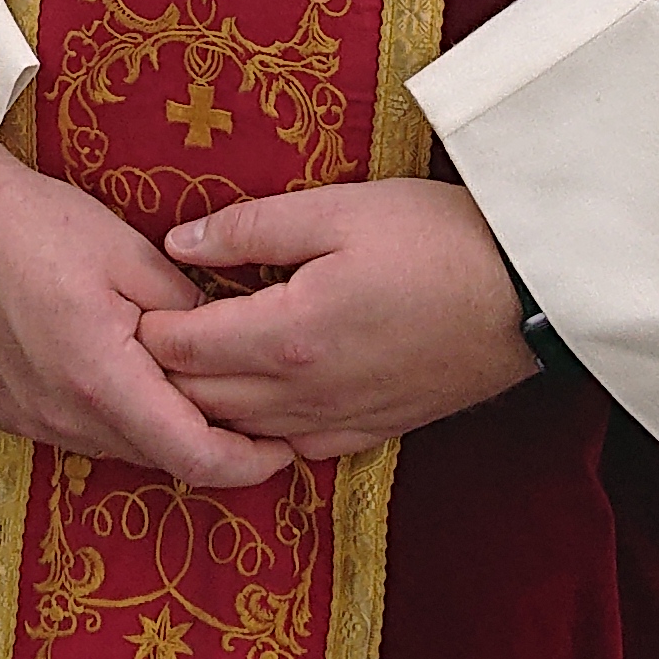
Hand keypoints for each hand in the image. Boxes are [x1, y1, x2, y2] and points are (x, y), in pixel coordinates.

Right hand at [0, 141, 292, 491]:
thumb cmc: (35, 223)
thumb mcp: (132, 255)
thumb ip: (189, 313)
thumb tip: (231, 345)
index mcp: (101, 379)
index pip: (194, 458)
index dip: (249, 464)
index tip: (284, 447)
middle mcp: (62, 415)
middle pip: (158, 457)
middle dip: (210, 441)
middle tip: (252, 409)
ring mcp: (27, 417)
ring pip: (118, 446)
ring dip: (159, 428)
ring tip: (192, 385)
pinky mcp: (4, 409)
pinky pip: (78, 431)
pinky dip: (115, 416)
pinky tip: (126, 375)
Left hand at [135, 179, 544, 459]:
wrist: (530, 295)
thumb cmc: (438, 240)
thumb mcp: (339, 210)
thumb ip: (250, 229)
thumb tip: (178, 243)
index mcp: (284, 337)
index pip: (179, 349)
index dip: (143, 326)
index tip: (128, 300)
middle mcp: (303, 395)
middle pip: (199, 402)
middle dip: (159, 373)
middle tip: (140, 337)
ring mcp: (340, 421)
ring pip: (242, 434)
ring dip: (204, 407)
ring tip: (185, 368)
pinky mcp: (374, 431)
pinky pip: (294, 448)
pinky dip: (260, 432)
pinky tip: (257, 403)